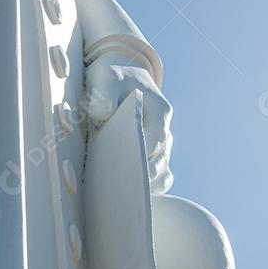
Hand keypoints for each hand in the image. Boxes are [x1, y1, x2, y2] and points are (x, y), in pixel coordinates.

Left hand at [85, 53, 173, 193]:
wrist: (118, 74)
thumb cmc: (112, 76)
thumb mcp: (104, 76)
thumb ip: (103, 93)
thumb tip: (103, 115)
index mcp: (159, 110)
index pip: (156, 139)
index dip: (142, 154)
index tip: (125, 167)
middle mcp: (164, 129)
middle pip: (160, 159)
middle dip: (142, 173)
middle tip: (121, 187)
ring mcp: (160, 143)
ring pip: (162, 171)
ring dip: (146, 182)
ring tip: (125, 194)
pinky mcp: (151, 152)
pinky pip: (159, 176)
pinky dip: (150, 186)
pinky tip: (132, 194)